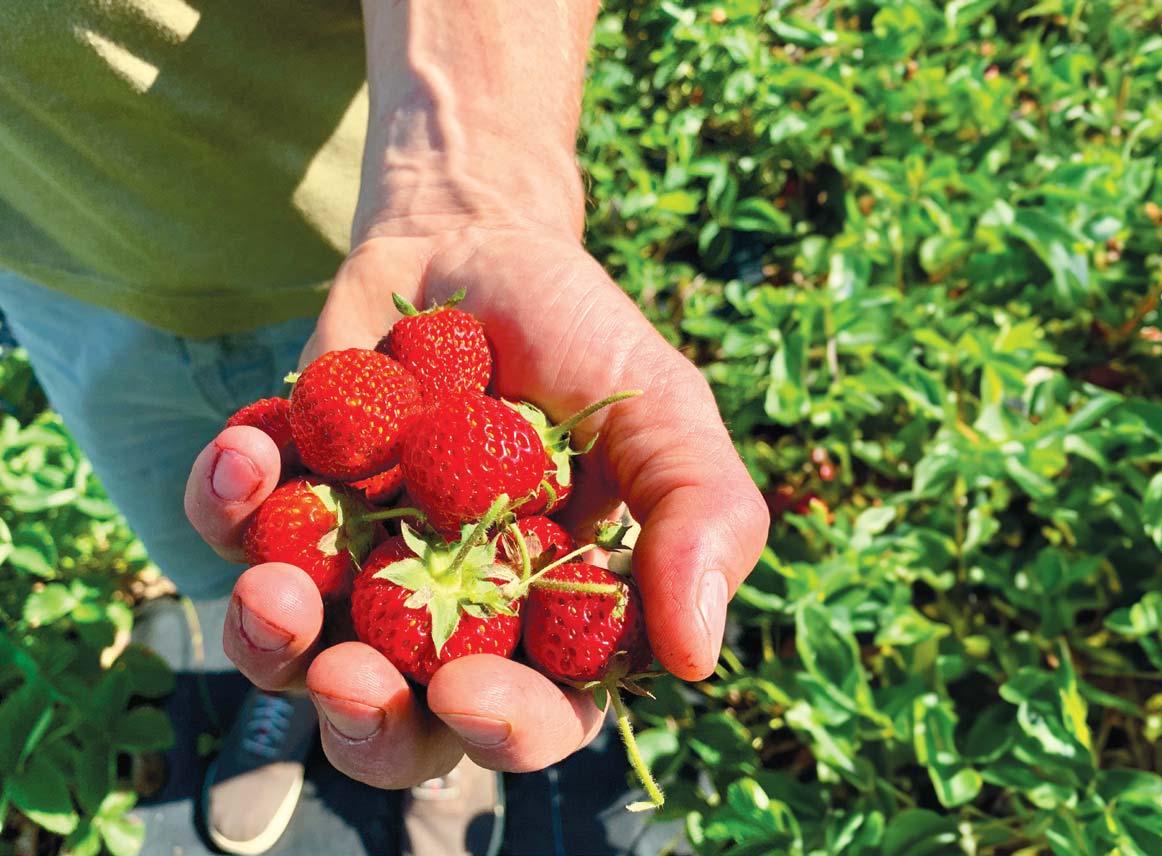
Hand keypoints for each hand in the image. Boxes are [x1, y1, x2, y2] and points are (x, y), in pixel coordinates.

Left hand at [184, 219, 768, 785]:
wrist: (477, 239)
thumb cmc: (581, 334)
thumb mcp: (661, 410)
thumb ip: (699, 515)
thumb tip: (697, 657)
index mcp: (551, 617)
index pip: (539, 714)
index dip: (507, 728)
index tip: (467, 692)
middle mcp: (449, 614)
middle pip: (402, 725)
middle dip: (365, 721)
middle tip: (346, 678)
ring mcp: (355, 565)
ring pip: (293, 659)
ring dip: (270, 638)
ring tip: (270, 582)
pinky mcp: (281, 505)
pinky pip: (227, 536)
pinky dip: (223, 508)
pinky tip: (250, 451)